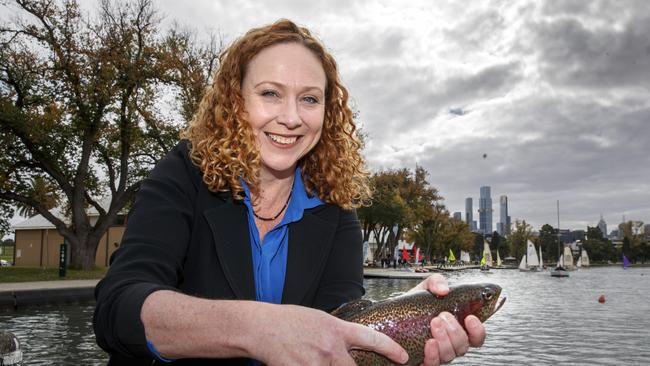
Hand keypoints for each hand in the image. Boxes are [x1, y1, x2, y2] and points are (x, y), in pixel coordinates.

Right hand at [252, 304, 408, 365]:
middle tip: (345, 364)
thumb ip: (337, 334)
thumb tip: (350, 346)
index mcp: (336, 330)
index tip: (402, 357)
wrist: (261, 327)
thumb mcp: (319, 320)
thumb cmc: (288, 321)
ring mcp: (316, 363)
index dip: (391, 350)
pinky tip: (304, 362)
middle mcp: (330, 348)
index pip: (373, 339)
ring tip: (315, 360)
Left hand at [408, 274, 485, 365]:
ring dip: (444, 339)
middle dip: (456, 331)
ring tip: (434, 323)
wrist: (391, 318)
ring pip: (450, 355)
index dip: (478, 330)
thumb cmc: (413, 306)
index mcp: (456, 327)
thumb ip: (436, 282)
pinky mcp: (424, 360)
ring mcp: (437, 353)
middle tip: (444, 316)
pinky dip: (433, 353)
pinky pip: (433, 363)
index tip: (470, 318)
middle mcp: (449, 343)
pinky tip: (429, 342)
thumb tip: (444, 289)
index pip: (476, 336)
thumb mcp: (424, 289)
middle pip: (464, 346)